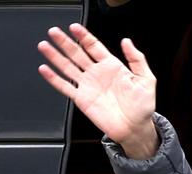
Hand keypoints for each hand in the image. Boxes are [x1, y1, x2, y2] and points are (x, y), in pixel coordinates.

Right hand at [38, 23, 158, 158]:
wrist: (135, 127)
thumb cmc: (142, 106)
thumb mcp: (146, 80)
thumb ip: (137, 59)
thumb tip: (127, 42)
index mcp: (112, 66)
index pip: (94, 47)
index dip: (84, 36)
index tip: (74, 27)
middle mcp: (97, 74)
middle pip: (77, 53)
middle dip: (65, 42)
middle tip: (54, 31)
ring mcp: (88, 86)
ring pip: (68, 67)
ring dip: (55, 56)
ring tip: (44, 45)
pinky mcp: (82, 99)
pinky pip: (65, 87)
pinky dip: (54, 78)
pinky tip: (45, 69)